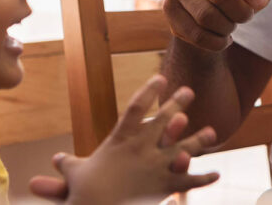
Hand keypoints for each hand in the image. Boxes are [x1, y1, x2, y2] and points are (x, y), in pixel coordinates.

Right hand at [28, 75, 219, 203]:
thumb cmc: (84, 193)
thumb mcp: (75, 174)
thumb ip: (68, 164)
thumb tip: (55, 159)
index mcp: (120, 139)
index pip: (135, 108)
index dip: (148, 91)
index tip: (160, 78)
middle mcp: (142, 147)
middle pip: (164, 119)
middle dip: (177, 103)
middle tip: (189, 91)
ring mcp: (156, 165)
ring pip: (184, 148)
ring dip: (199, 140)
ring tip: (211, 132)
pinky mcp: (165, 186)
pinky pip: (189, 182)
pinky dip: (203, 179)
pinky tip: (216, 174)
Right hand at [162, 0, 271, 50]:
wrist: (205, 11)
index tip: (263, 3)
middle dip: (241, 12)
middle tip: (247, 16)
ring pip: (207, 16)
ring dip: (227, 27)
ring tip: (232, 26)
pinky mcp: (168, 8)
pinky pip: (196, 33)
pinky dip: (216, 42)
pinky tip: (222, 39)